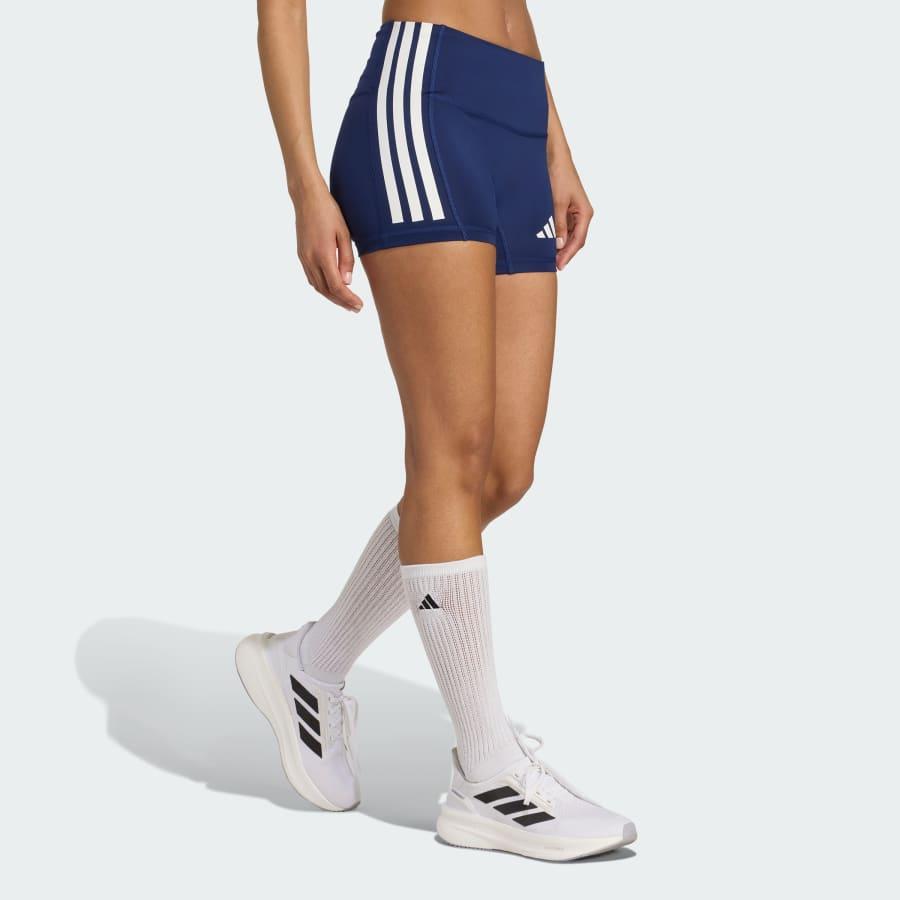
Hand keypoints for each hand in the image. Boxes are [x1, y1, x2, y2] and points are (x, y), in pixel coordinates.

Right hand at [294, 181, 362, 312]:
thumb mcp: (344, 234)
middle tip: (356, 308)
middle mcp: (310, 259)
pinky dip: (322, 288)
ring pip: (317, 286)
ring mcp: (304, 258)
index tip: (359, 305)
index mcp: (323, 254)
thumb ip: (346, 259)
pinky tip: (332, 289)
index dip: (348, 299)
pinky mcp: (301, 255)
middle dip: (342, 302)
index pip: (337, 286)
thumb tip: (348, 282)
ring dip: (332, 297)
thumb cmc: (329, 212)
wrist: (307, 198)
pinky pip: (311, 278)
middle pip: (326, 290)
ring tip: (346, 302)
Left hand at [549, 158, 593, 270]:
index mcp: (585, 213)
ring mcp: (574, 212)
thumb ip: (559, 224)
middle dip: (564, 253)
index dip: (568, 255)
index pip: (578, 240)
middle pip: (574, 240)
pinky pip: (562, 227)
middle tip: (551, 265)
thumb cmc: (559, 175)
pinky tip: (546, 241)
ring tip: (547, 256)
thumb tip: (559, 245)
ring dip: (559, 245)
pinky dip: (555, 235)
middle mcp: (582, 214)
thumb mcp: (557, 202)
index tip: (559, 266)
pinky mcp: (565, 209)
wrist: (554, 157)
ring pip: (568, 235)